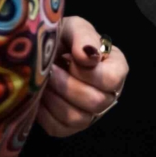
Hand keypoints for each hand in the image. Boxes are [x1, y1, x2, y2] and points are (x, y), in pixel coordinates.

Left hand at [40, 16, 129, 136]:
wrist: (41, 53)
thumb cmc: (62, 38)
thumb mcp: (74, 28)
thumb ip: (84, 36)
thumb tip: (88, 57)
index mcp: (116, 68)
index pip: (111, 80)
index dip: (88, 73)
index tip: (69, 58)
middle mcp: (109, 94)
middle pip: (96, 102)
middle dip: (66, 85)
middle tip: (49, 71)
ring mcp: (91, 113)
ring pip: (78, 118)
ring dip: (55, 100)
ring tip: (43, 83)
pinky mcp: (70, 127)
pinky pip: (59, 128)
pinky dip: (44, 114)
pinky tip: (39, 97)